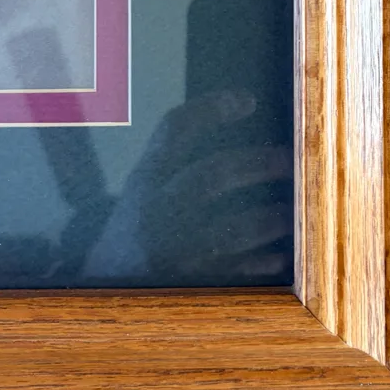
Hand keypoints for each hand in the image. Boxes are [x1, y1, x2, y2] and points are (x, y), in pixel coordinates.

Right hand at [123, 90, 292, 283]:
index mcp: (145, 179)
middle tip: (288, 161)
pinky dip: (260, 264)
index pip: (174, 129)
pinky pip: (234, 273)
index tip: (247, 99)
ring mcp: (171, 249)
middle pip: (212, 175)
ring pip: (230, 230)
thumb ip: (177, 164)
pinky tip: (279, 258)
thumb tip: (242, 133)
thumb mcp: (144, 189)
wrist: (99, 289)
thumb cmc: (136, 228)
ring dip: (268, 220)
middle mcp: (155, 209)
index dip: (210, 109)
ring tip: (290, 213)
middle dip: (257, 165)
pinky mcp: (187, 285)